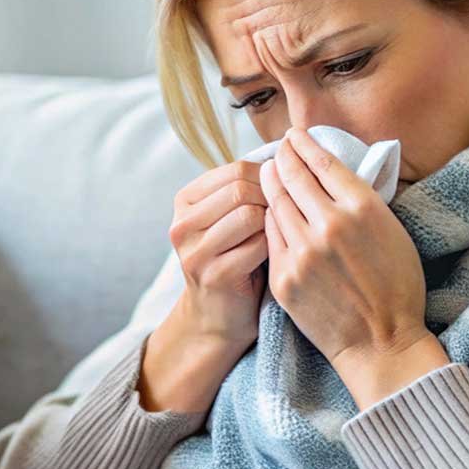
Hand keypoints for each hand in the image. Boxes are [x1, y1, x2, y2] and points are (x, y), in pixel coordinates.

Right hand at [139, 160, 269, 411]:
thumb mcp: (231, 218)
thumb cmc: (236, 259)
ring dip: (273, 223)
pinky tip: (278, 256)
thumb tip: (286, 152)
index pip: (236, 170)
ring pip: (248, 214)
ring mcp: (193, 251)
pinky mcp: (212, 275)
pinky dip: (274, 247)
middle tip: (286, 219)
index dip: (268, 179)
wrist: (219, 316)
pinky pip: (257, 245)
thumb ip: (246, 188)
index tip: (283, 197)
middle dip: (271, 200)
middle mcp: (182, 224)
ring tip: (281, 236)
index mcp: (185, 201)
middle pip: (241, 189)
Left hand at [260, 128, 450, 408]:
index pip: (323, 162)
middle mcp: (329, 225)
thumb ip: (361, 201)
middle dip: (282, 158)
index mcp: (363, 209)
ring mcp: (302, 252)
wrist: (380, 343)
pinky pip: (270, 237)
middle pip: (293, 177)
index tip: (294, 136)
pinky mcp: (284, 277)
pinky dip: (269, 219)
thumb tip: (332, 171)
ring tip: (267, 173)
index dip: (304, 144)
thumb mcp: (393, 232)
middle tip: (277, 149)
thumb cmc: (396, 287)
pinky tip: (269, 211)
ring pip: (276, 204)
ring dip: (270, 184)